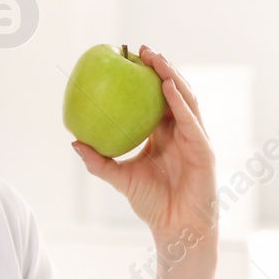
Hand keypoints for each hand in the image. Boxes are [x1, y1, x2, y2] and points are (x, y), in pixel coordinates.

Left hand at [71, 45, 217, 245]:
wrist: (176, 228)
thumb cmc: (152, 204)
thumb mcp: (120, 178)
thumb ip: (99, 161)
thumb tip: (74, 142)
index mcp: (165, 134)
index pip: (158, 99)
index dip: (147, 78)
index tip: (129, 59)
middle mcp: (182, 132)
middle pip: (174, 92)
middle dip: (161, 68)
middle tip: (141, 50)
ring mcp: (195, 139)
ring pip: (186, 99)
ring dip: (172, 77)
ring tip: (156, 60)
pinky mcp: (204, 150)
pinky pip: (190, 121)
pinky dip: (179, 103)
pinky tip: (167, 88)